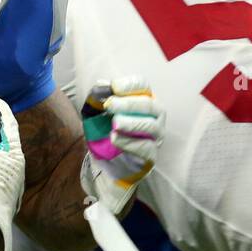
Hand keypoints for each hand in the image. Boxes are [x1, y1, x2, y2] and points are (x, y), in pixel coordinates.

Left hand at [80, 77, 163, 216]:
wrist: (106, 166)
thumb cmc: (105, 135)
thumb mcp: (95, 115)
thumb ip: (97, 100)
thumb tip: (101, 84)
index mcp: (142, 102)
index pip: (143, 87)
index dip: (130, 85)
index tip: (113, 87)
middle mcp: (154, 118)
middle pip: (150, 105)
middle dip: (129, 103)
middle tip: (110, 105)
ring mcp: (155, 138)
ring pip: (152, 126)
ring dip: (132, 122)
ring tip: (115, 123)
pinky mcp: (151, 156)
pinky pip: (146, 148)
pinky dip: (130, 142)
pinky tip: (115, 138)